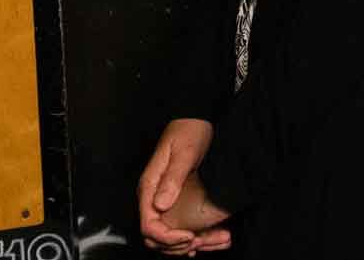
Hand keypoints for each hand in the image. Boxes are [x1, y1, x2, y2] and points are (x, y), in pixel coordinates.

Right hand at [138, 118, 228, 254]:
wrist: (196, 118)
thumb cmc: (188, 130)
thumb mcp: (184, 152)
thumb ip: (172, 178)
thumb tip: (160, 204)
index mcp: (149, 187)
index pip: (149, 225)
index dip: (168, 237)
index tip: (190, 236)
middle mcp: (153, 197)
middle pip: (156, 237)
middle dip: (178, 246)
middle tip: (203, 241)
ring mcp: (163, 199)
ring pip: (169, 235)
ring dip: (189, 244)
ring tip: (215, 241)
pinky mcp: (175, 200)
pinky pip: (178, 226)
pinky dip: (192, 237)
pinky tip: (206, 239)